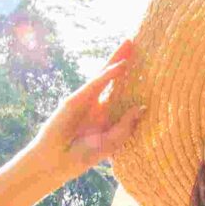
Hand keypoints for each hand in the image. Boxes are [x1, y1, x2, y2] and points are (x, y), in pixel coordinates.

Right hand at [28, 37, 143, 181]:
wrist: (56, 162)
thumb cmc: (82, 155)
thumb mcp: (111, 143)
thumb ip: (125, 127)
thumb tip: (141, 107)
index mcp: (106, 113)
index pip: (121, 91)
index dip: (132, 77)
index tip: (148, 65)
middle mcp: (96, 103)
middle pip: (112, 76)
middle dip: (123, 59)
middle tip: (136, 42)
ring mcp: (85, 99)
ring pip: (103, 74)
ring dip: (116, 59)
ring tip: (129, 44)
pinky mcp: (74, 100)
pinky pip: (94, 85)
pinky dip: (107, 75)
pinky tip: (120, 66)